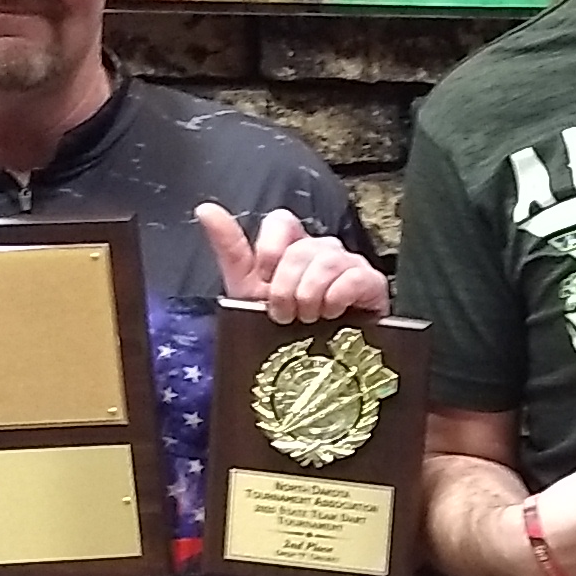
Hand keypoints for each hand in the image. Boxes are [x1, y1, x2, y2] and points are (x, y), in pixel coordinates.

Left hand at [197, 201, 389, 321]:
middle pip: (302, 248)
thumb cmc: (283, 325)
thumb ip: (230, 249)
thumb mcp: (247, 289)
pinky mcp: (371, 284)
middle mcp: (321, 249)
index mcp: (292, 246)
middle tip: (284, 314)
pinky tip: (332, 314)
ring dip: (310, 295)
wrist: (317, 366)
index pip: (282, 221)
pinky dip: (337, 298)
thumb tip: (205, 208)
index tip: (264, 280)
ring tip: (307, 318)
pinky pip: (356, 277)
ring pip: (327, 261)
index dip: (270, 250)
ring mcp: (348, 264)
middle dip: (286, 287)